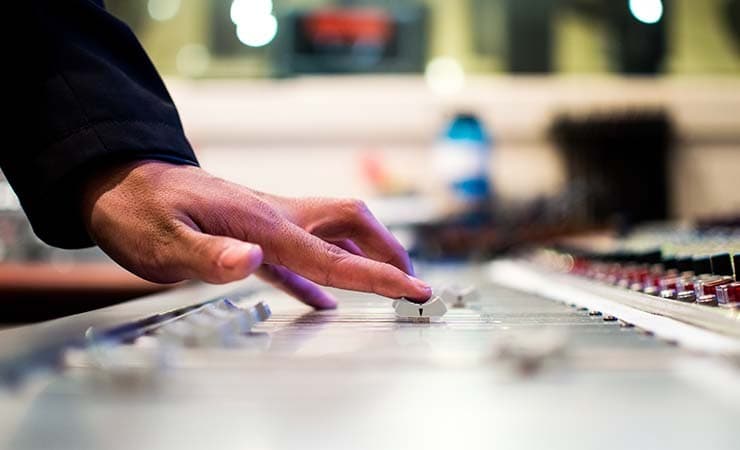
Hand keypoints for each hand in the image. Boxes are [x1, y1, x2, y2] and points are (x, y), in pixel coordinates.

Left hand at [82, 160, 431, 308]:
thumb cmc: (137, 210)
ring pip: (332, 232)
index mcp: (262, 223)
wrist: (119, 181)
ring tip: (385, 280)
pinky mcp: (252, 231)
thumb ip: (209, 254)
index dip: (377, 274)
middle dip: (386, 250)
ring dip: (363, 255)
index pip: (331, 255)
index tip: (414, 288)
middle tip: (410, 279)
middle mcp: (274, 217)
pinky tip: (324, 297)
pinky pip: (300, 254)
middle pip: (350, 224)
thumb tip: (253, 259)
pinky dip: (321, 275)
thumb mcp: (161, 241)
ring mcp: (266, 222)